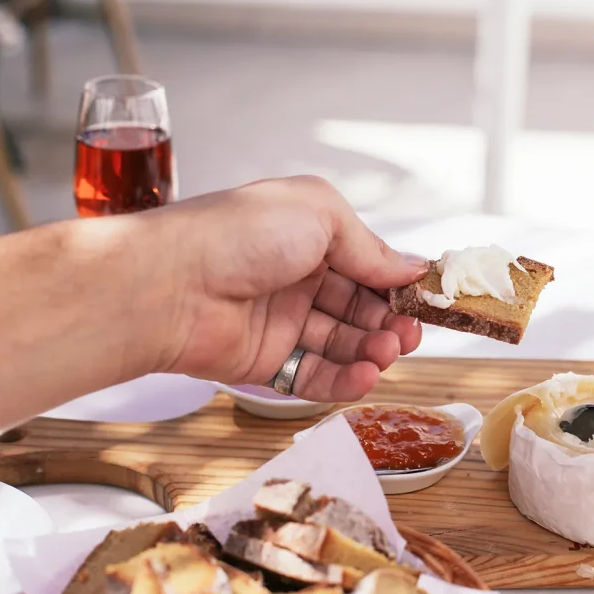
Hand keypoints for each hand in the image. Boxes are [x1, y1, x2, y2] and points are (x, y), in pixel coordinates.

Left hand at [146, 176, 428, 401]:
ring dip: (372, 352)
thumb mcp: (320, 213)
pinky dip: (345, 380)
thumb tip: (411, 267)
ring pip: (343, 344)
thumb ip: (368, 245)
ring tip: (386, 354)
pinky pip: (316, 376)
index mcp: (308, 236)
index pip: (367, 265)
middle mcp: (297, 278)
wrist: (170, 284)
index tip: (423, 301)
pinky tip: (366, 376)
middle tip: (407, 335)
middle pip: (360, 309)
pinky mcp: (266, 363)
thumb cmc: (238, 235)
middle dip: (389, 322)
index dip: (396, 284)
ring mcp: (282, 322)